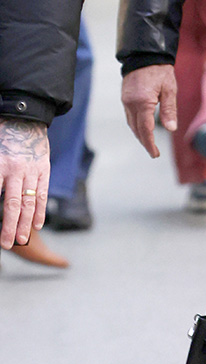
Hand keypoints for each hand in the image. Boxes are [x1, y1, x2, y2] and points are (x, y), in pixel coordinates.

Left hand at [0, 118, 49, 248]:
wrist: (25, 118)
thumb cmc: (2, 137)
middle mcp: (15, 170)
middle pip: (13, 204)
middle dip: (9, 227)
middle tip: (6, 244)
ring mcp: (31, 171)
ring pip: (28, 203)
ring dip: (25, 224)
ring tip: (21, 241)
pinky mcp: (43, 171)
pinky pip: (42, 195)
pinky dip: (39, 212)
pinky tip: (36, 226)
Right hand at [121, 65, 177, 157]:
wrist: (145, 55)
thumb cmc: (160, 70)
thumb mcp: (169, 89)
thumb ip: (169, 110)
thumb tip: (171, 128)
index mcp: (143, 102)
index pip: (145, 130)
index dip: (150, 144)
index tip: (155, 154)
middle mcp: (131, 103)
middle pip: (136, 129)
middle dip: (145, 142)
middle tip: (153, 152)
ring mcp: (125, 100)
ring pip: (131, 124)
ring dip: (139, 134)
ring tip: (149, 142)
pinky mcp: (124, 97)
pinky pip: (129, 116)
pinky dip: (135, 125)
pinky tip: (142, 128)